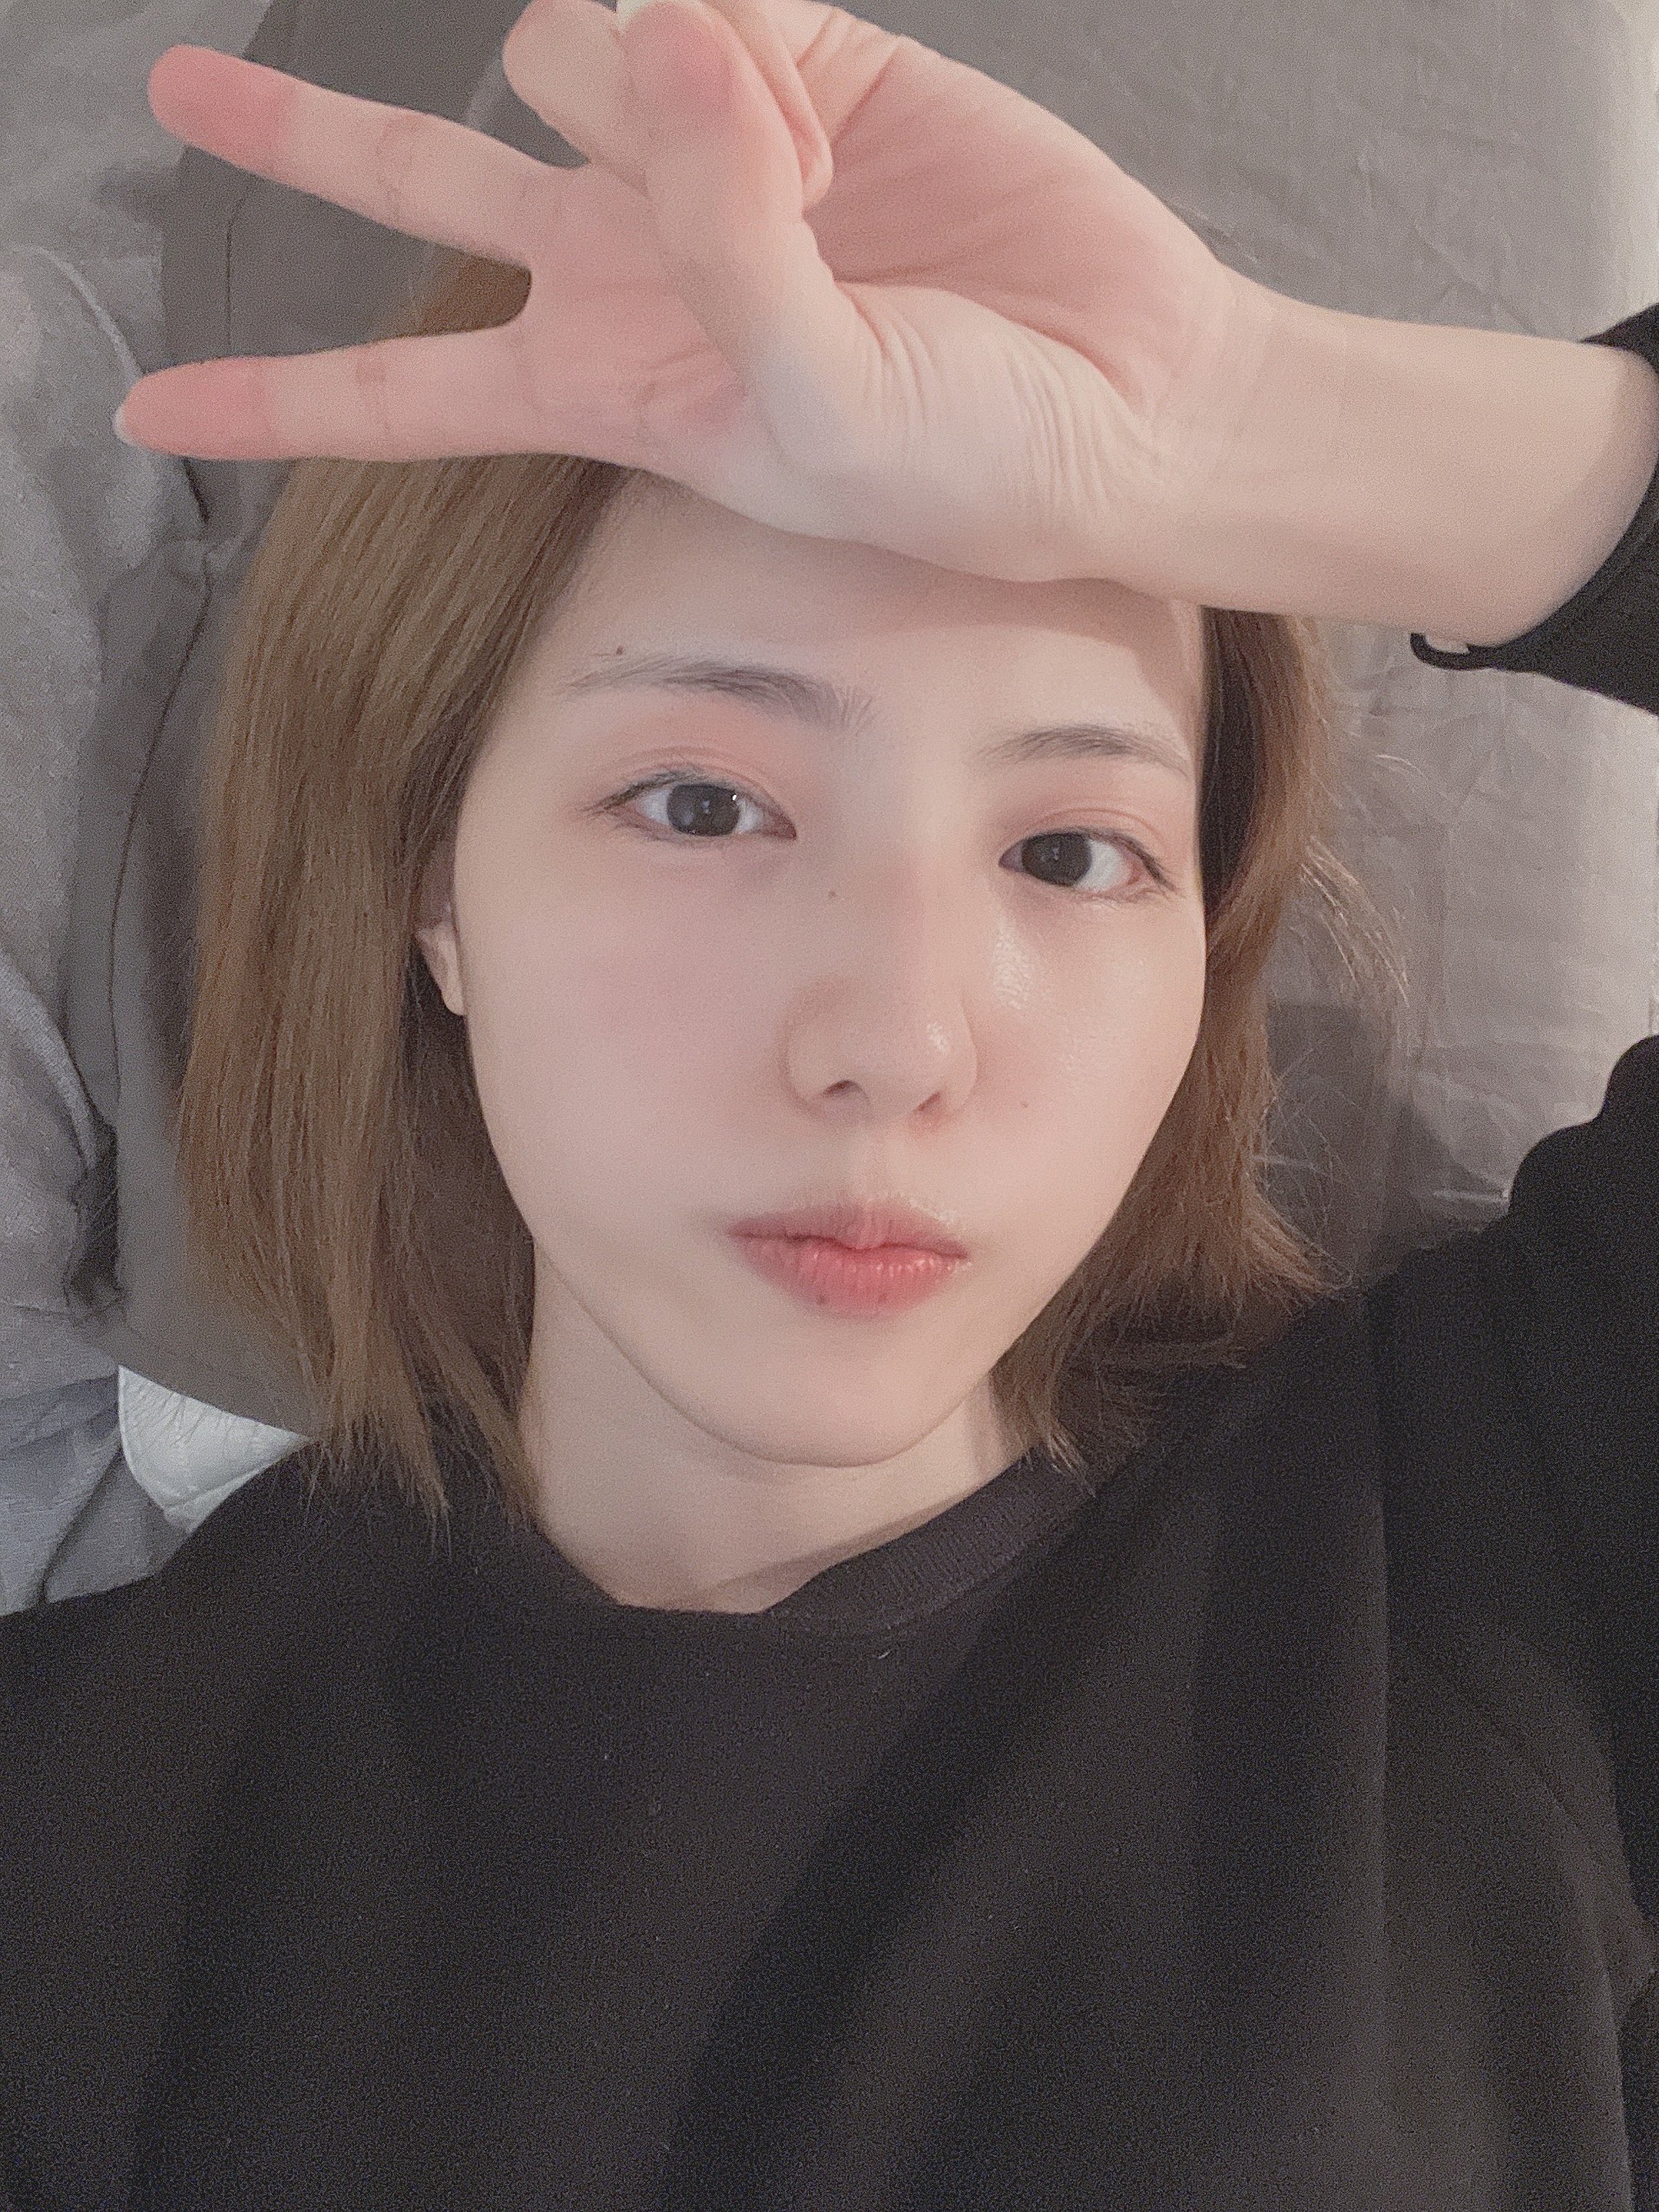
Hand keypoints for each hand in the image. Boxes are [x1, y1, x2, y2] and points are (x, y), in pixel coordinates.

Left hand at [116, 0, 1273, 589]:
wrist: (1132, 398)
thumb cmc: (976, 463)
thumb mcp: (826, 405)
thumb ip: (727, 240)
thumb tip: (662, 22)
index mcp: (609, 393)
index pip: (401, 403)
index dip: (272, 404)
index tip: (145, 415)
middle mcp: (630, 271)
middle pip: (420, 189)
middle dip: (310, 143)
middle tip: (188, 96)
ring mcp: (706, 163)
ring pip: (571, 52)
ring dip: (651, 90)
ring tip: (781, 168)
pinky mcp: (800, 68)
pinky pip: (708, 1)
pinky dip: (747, 45)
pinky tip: (816, 120)